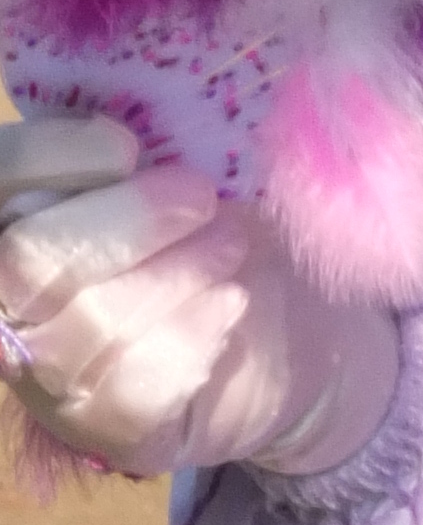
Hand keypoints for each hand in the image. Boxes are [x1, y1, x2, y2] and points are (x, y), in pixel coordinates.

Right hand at [0, 118, 398, 481]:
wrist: (293, 318)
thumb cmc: (225, 216)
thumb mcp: (188, 155)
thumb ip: (148, 130)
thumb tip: (141, 94)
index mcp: (20, 218)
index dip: (50, 152)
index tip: (129, 144)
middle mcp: (12, 304)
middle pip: (25, 259)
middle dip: (132, 217)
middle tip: (203, 196)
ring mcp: (50, 377)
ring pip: (89, 322)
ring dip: (181, 269)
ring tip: (233, 242)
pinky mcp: (106, 430)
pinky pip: (134, 384)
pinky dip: (196, 332)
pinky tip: (230, 305)